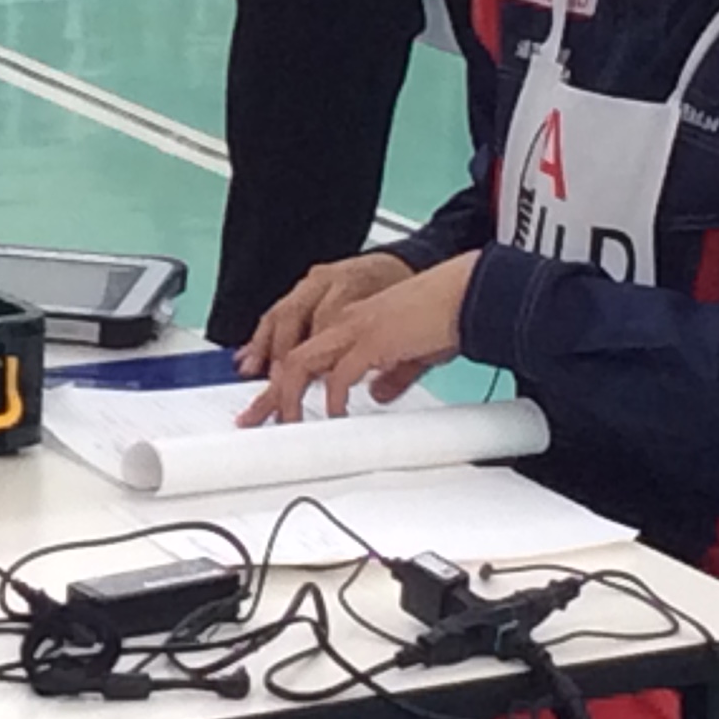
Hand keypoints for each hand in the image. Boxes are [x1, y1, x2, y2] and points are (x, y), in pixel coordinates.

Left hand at [238, 252, 479, 426]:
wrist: (466, 293)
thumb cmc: (443, 316)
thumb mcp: (409, 353)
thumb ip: (390, 373)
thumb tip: (378, 393)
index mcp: (347, 320)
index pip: (299, 351)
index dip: (277, 379)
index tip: (267, 404)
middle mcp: (343, 321)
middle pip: (287, 357)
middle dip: (267, 394)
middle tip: (252, 420)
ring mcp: (354, 328)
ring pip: (300, 362)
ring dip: (287, 397)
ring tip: (286, 424)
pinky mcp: (372, 339)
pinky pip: (339, 372)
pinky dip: (331, 397)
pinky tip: (333, 414)